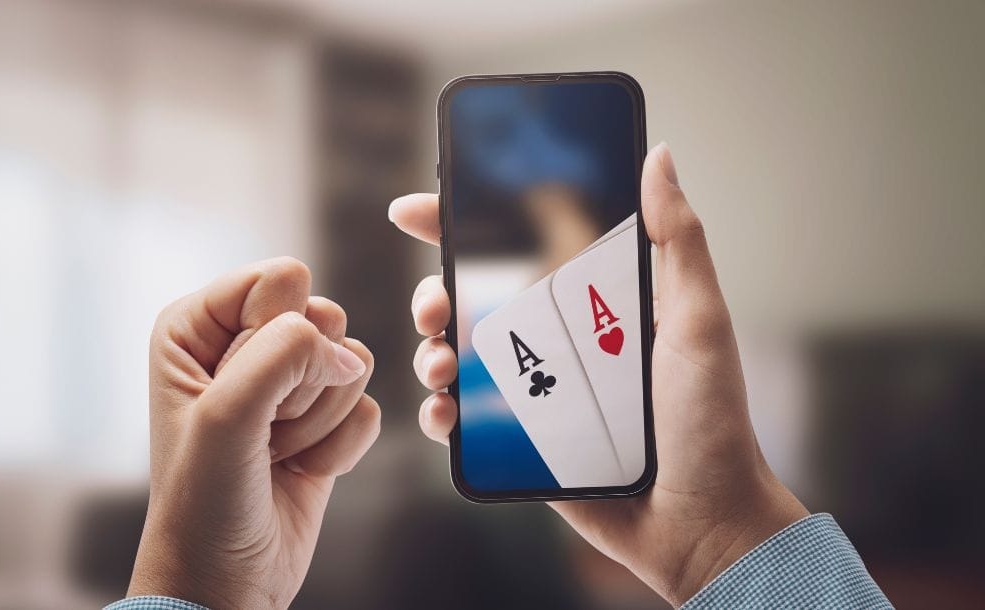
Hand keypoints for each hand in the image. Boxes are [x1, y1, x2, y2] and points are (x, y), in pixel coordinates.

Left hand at [128, 258, 379, 609]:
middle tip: (263, 428)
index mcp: (198, 325)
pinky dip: (341, 447)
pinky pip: (369, 406)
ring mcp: (286, 382)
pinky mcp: (324, 417)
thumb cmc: (204, 502)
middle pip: (325, 316)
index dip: (277, 334)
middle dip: (303, 384)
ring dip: (320, 420)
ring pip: (353, 362)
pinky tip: (301, 468)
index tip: (242, 392)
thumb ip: (283, 354)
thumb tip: (345, 352)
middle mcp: (242, 343)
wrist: (227, 579)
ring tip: (275, 452)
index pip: (280, 279)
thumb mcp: (226, 416)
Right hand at [388, 143, 807, 605]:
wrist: (701, 522)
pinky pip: (462, 421)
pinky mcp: (519, 442)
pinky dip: (439, 414)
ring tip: (440, 362)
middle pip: (470, 300)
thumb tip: (658, 156)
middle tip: (433, 303)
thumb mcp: (699, 321)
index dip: (462, 223)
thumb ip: (679, 240)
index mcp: (591, 304)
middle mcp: (555, 342)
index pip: (519, 247)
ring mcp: (534, 393)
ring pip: (455, 357)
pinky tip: (444, 414)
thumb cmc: (711, 421)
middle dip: (432, 292)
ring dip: (428, 351)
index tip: (420, 207)